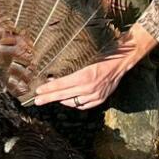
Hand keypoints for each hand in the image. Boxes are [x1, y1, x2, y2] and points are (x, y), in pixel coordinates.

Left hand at [34, 25, 157, 109]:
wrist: (122, 60)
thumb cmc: (103, 54)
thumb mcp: (86, 58)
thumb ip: (72, 68)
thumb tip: (55, 74)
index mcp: (84, 76)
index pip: (61, 85)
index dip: (48, 89)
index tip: (37, 91)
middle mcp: (89, 88)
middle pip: (63, 95)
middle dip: (48, 98)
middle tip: (36, 100)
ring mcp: (95, 95)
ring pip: (73, 102)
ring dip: (61, 100)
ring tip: (51, 98)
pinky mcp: (100, 99)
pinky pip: (83, 105)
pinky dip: (74, 104)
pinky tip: (68, 100)